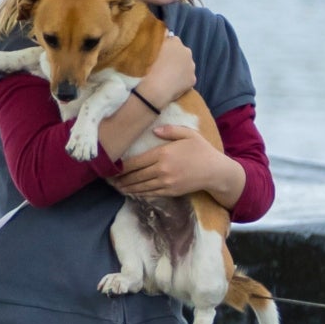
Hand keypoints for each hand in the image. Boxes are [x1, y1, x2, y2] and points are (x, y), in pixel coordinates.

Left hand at [113, 125, 231, 199]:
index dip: (121, 167)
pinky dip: (139, 193)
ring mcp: (166, 182)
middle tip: (108, 180)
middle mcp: (162, 169)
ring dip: (127, 188)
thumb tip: (154, 130)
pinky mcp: (171, 192)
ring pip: (141, 186)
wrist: (216, 171)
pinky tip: (131, 192)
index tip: (111, 168)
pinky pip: (151, 193)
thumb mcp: (188, 134)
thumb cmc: (202, 150)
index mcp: (163, 153)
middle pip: (135, 176)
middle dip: (120, 179)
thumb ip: (170, 130)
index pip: (136, 162)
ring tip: (116, 187)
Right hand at [141, 36, 196, 107]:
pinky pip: (187, 78)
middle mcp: (187, 52)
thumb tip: (166, 31)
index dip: (166, 47)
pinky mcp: (193, 79)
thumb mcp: (150, 48)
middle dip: (176, 57)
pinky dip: (181, 80)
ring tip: (168, 76)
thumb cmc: (149, 65)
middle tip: (164, 65)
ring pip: (186, 65)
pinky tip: (173, 85)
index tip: (160, 54)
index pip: (173, 40)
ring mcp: (192, 66)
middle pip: (182, 52)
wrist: (156, 88)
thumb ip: (160, 38)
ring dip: (180, 68)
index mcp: (175, 42)